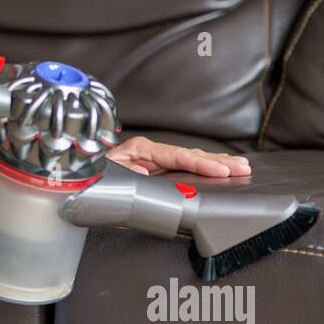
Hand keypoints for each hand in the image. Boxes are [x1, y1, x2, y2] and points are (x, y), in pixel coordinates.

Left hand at [105, 135, 251, 177]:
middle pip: (192, 155)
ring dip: (218, 163)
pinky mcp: (158, 167)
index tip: (221, 171)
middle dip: (219, 162)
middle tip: (242, 167)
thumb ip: (125, 172)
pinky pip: (187, 166)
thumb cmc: (92, 173)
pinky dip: (206, 168)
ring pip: (193, 159)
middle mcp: (152, 151)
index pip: (179, 156)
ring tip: (240, 166)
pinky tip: (221, 169)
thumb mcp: (106, 172)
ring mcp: (157, 158)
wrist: (82, 174)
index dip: (202, 164)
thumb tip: (144, 172)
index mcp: (141, 149)